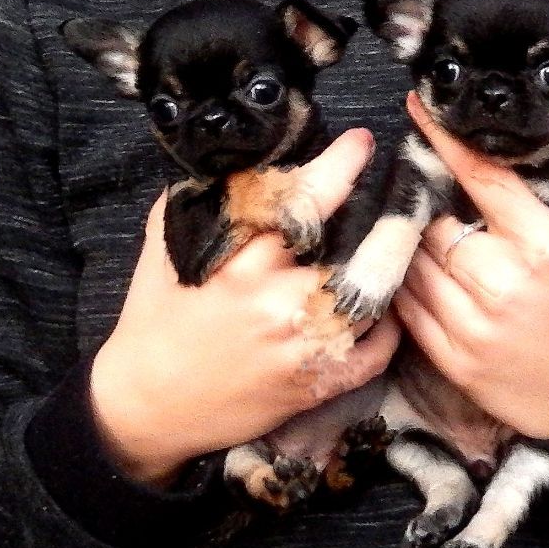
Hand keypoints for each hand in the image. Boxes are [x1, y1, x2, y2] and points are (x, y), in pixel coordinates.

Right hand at [90, 129, 400, 486]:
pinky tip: (384, 308)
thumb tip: (243, 160)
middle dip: (389, 223)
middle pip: (361, 254)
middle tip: (400, 201)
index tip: (361, 143)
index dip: (340, 166)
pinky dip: (388, 328)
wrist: (148, 404)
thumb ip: (205, 203)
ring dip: (391, 273)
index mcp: (241, 263)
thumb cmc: (157, 318)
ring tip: (395, 250)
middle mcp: (280, 304)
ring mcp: (304, 348)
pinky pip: (376, 353)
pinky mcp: (316, 385)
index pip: (304, 203)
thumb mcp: (166, 249)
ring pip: (377, 302)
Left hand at [393, 94, 548, 439]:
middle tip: (440, 201)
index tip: (420, 110)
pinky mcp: (453, 360)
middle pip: (438, 222)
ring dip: (418, 246)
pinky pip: (409, 306)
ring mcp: (473, 326)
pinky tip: (429, 277)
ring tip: (439, 242)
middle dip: (436, 208)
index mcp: (546, 248)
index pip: (484, 179)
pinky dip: (410, 285)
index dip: (447, 141)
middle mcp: (504, 285)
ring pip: (414, 262)